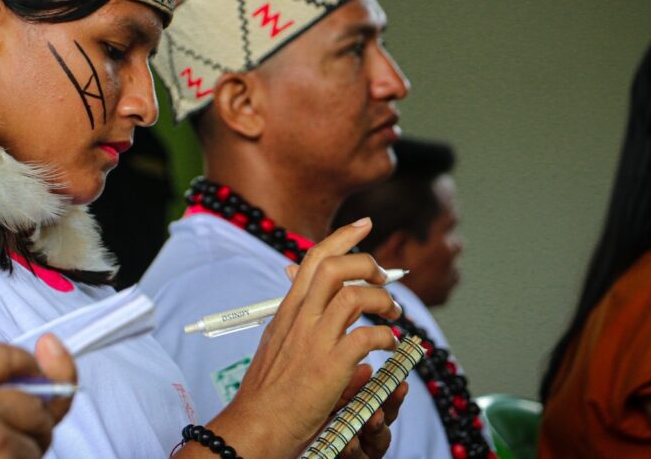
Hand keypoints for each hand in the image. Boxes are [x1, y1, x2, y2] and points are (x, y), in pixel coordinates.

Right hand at [189, 218, 402, 458]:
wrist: (257, 425)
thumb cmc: (269, 391)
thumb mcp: (278, 342)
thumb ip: (297, 316)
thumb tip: (309, 291)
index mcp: (288, 311)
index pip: (314, 258)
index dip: (342, 236)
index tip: (363, 224)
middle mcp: (300, 318)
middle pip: (335, 266)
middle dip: (367, 264)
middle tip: (384, 279)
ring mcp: (314, 340)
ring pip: (354, 295)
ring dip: (382, 300)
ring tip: (393, 315)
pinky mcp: (330, 366)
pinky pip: (367, 336)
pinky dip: (386, 337)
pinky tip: (389, 347)